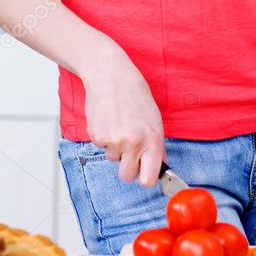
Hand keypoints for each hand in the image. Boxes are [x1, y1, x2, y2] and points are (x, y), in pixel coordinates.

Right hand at [82, 53, 167, 186]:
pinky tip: (108, 120)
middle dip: (127, 167)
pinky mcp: (97, 136)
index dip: (145, 177)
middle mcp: (134, 143)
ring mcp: (114, 141)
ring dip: (115, 148)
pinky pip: (102, 147)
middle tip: (129, 149)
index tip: (144, 172)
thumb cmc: (135, 94)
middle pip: (127, 176)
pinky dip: (104, 138)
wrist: (111, 76)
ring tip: (119, 124)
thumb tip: (158, 166)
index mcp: (152, 139)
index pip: (149, 179)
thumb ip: (155, 144)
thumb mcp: (154, 118)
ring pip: (113, 160)